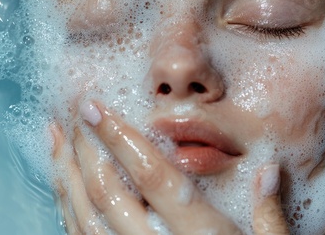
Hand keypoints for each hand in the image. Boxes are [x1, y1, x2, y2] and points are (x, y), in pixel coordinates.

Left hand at [51, 101, 289, 234]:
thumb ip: (270, 216)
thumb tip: (269, 169)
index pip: (152, 175)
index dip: (120, 137)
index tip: (96, 107)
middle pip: (108, 190)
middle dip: (86, 146)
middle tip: (74, 111)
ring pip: (83, 213)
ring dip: (66, 172)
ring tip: (55, 137)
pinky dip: (66, 206)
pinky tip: (62, 185)